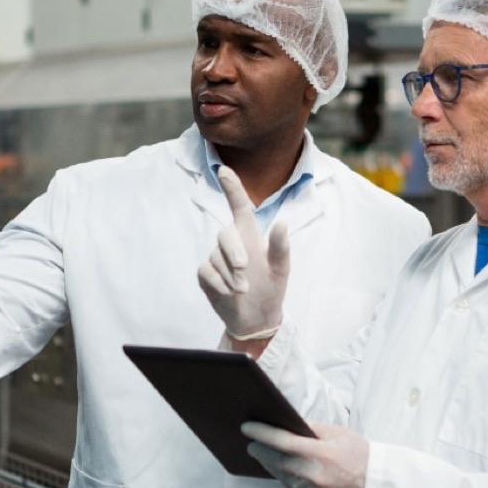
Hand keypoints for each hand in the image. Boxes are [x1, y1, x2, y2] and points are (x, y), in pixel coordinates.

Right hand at [197, 165, 288, 339]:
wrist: (256, 318)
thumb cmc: (271, 288)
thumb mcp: (281, 269)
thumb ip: (281, 246)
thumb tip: (281, 222)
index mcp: (250, 235)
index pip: (239, 207)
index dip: (232, 188)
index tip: (224, 169)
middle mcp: (231, 243)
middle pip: (225, 234)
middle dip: (234, 252)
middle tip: (244, 270)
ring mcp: (216, 258)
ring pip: (216, 257)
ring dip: (231, 275)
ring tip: (243, 290)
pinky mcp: (206, 274)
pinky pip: (207, 272)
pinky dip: (220, 284)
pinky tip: (229, 293)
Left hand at [242, 421, 367, 487]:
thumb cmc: (362, 458)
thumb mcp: (341, 434)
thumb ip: (313, 428)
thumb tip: (287, 423)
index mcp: (321, 454)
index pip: (282, 441)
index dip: (261, 433)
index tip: (246, 427)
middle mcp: (312, 476)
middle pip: (274, 460)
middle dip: (260, 450)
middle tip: (250, 441)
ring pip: (281, 477)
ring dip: (271, 464)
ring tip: (264, 453)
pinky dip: (286, 479)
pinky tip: (286, 470)